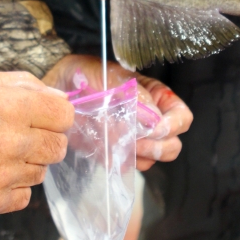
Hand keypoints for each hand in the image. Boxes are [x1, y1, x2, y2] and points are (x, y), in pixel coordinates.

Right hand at [0, 69, 73, 214]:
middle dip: (44, 140)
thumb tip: (56, 95)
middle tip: (20, 137)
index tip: (45, 118)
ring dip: (27, 164)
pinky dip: (13, 188)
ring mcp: (4, 174)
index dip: (56, 115)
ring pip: (41, 173)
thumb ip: (24, 84)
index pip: (66, 115)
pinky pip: (24, 197)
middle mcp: (15, 141)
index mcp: (16, 107)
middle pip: (59, 147)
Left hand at [43, 55, 192, 171]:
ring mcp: (134, 139)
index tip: (154, 129)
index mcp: (155, 97)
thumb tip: (154, 118)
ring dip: (139, 156)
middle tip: (137, 142)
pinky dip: (122, 162)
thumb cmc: (86, 73)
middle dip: (158, 146)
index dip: (173, 126)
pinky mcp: (115, 152)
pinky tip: (108, 150)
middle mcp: (150, 120)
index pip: (181, 117)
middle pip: (173, 144)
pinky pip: (128, 166)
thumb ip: (134, 94)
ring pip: (153, 159)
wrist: (58, 87)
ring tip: (119, 144)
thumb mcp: (111, 75)